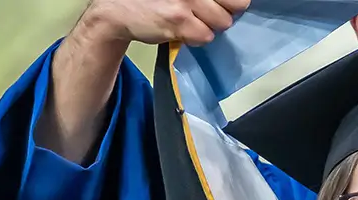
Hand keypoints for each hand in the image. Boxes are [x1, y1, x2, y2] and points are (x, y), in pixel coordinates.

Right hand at [77, 0, 250, 46]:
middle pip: (237, 4)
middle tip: (206, 11)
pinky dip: (196, 37)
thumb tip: (240, 3)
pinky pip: (205, 37)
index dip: (232, 1)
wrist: (117, 9)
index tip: (222, 4)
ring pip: (223, 22)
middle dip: (224, 11)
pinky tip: (182, 30)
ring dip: (210, 26)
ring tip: (191, 20)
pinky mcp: (180, 20)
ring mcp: (189, 0)